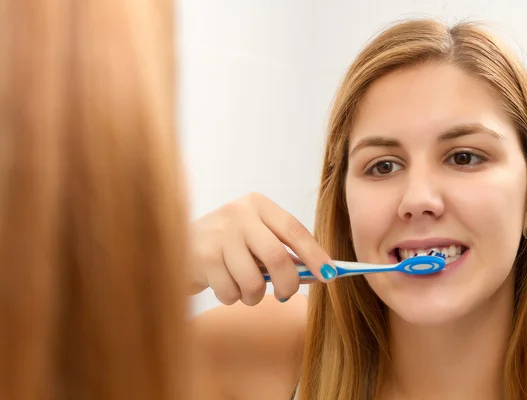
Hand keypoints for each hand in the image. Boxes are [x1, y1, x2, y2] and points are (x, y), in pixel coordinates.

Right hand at [190, 192, 336, 304]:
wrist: (175, 245)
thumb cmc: (226, 245)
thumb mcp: (255, 239)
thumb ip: (284, 253)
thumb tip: (322, 274)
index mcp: (258, 204)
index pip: (294, 229)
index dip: (315, 255)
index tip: (331, 275)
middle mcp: (238, 213)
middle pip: (276, 257)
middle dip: (287, 284)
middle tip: (285, 295)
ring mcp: (218, 234)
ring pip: (253, 281)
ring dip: (254, 296)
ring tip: (245, 290)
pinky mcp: (202, 257)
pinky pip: (231, 291)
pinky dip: (232, 297)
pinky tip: (223, 285)